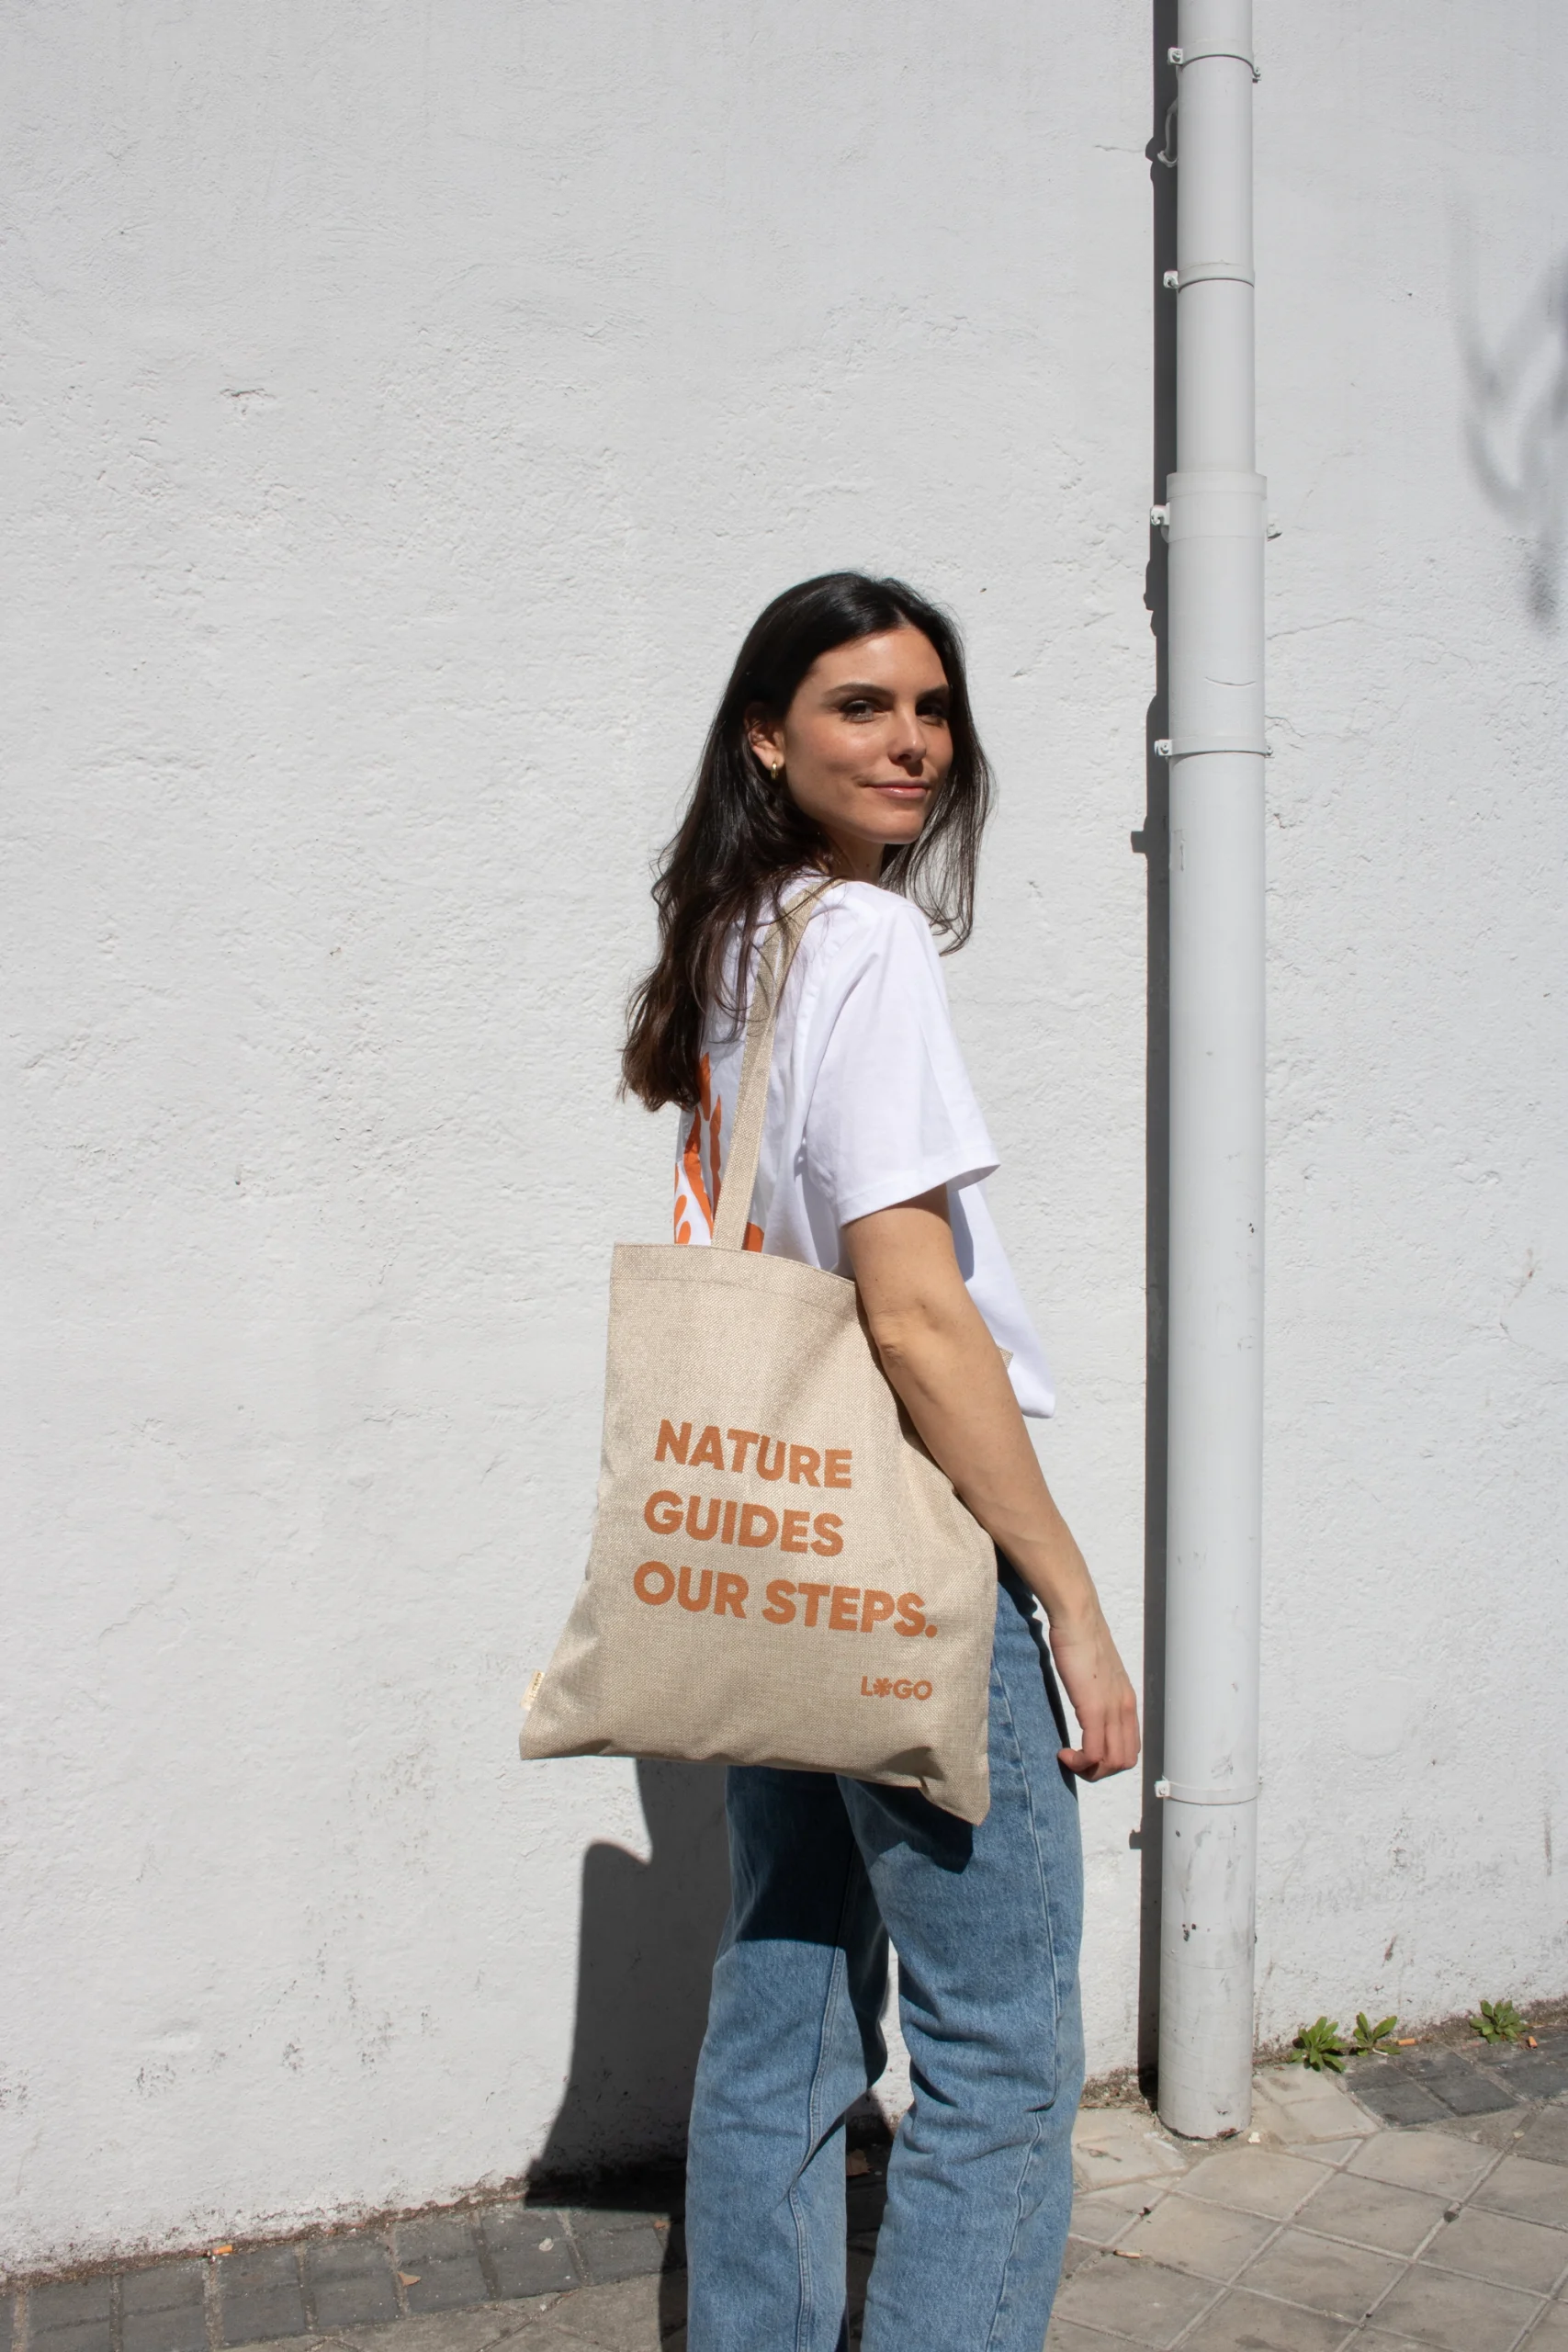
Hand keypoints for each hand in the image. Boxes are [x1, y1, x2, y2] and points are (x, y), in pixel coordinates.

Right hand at [1048, 1609, 1140, 1780]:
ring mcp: (1112, 1709)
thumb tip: (1086, 1698)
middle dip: (1099, 1771)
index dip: (1108, 1759)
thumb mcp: (1096, 1671)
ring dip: (1089, 1771)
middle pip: (1125, 1761)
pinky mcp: (1094, 1708)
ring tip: (1068, 1759)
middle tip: (1075, 1761)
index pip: (1130, 1747)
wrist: (1077, 1617)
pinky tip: (1063, 1753)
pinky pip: (1094, 1752)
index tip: (1084, 1751)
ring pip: (1113, 1762)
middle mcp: (1125, 1708)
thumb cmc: (1080, 1638)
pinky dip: (1080, 1762)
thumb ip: (1097, 1689)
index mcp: (1127, 1700)